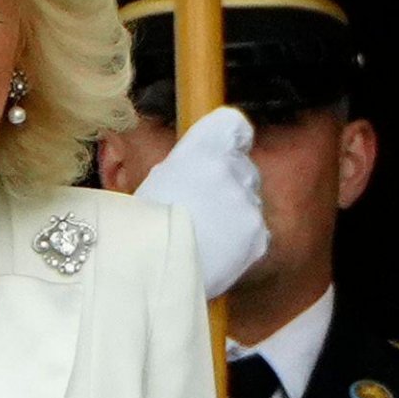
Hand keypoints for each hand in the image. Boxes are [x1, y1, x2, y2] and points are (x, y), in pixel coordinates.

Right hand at [135, 106, 268, 299]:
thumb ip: (182, 162)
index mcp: (205, 149)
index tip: (221, 152)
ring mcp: (249, 205)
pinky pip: (254, 232)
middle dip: (226, 184)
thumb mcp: (153, 178)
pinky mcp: (257, 237)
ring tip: (202, 236)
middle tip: (198, 209)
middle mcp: (233, 170)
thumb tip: (197, 158)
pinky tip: (215, 252)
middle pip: (242, 168)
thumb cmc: (141, 226)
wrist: (149, 271)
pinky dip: (239, 242)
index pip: (234, 126)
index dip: (228, 140)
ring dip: (231, 214)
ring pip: (248, 202)